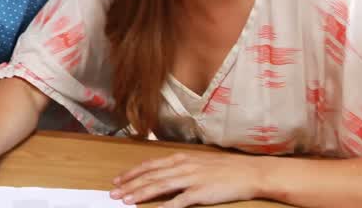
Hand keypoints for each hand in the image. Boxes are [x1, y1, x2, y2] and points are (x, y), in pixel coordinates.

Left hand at [111, 151, 265, 206]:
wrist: (248, 172)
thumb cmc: (223, 168)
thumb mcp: (196, 162)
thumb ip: (178, 167)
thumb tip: (160, 174)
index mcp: (179, 159)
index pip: (149, 166)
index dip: (131, 173)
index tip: (117, 180)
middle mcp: (182, 167)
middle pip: (149, 176)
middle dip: (129, 185)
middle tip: (113, 194)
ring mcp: (191, 179)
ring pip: (159, 186)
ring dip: (140, 194)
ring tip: (126, 201)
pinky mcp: (201, 192)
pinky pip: (180, 201)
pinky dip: (166, 206)